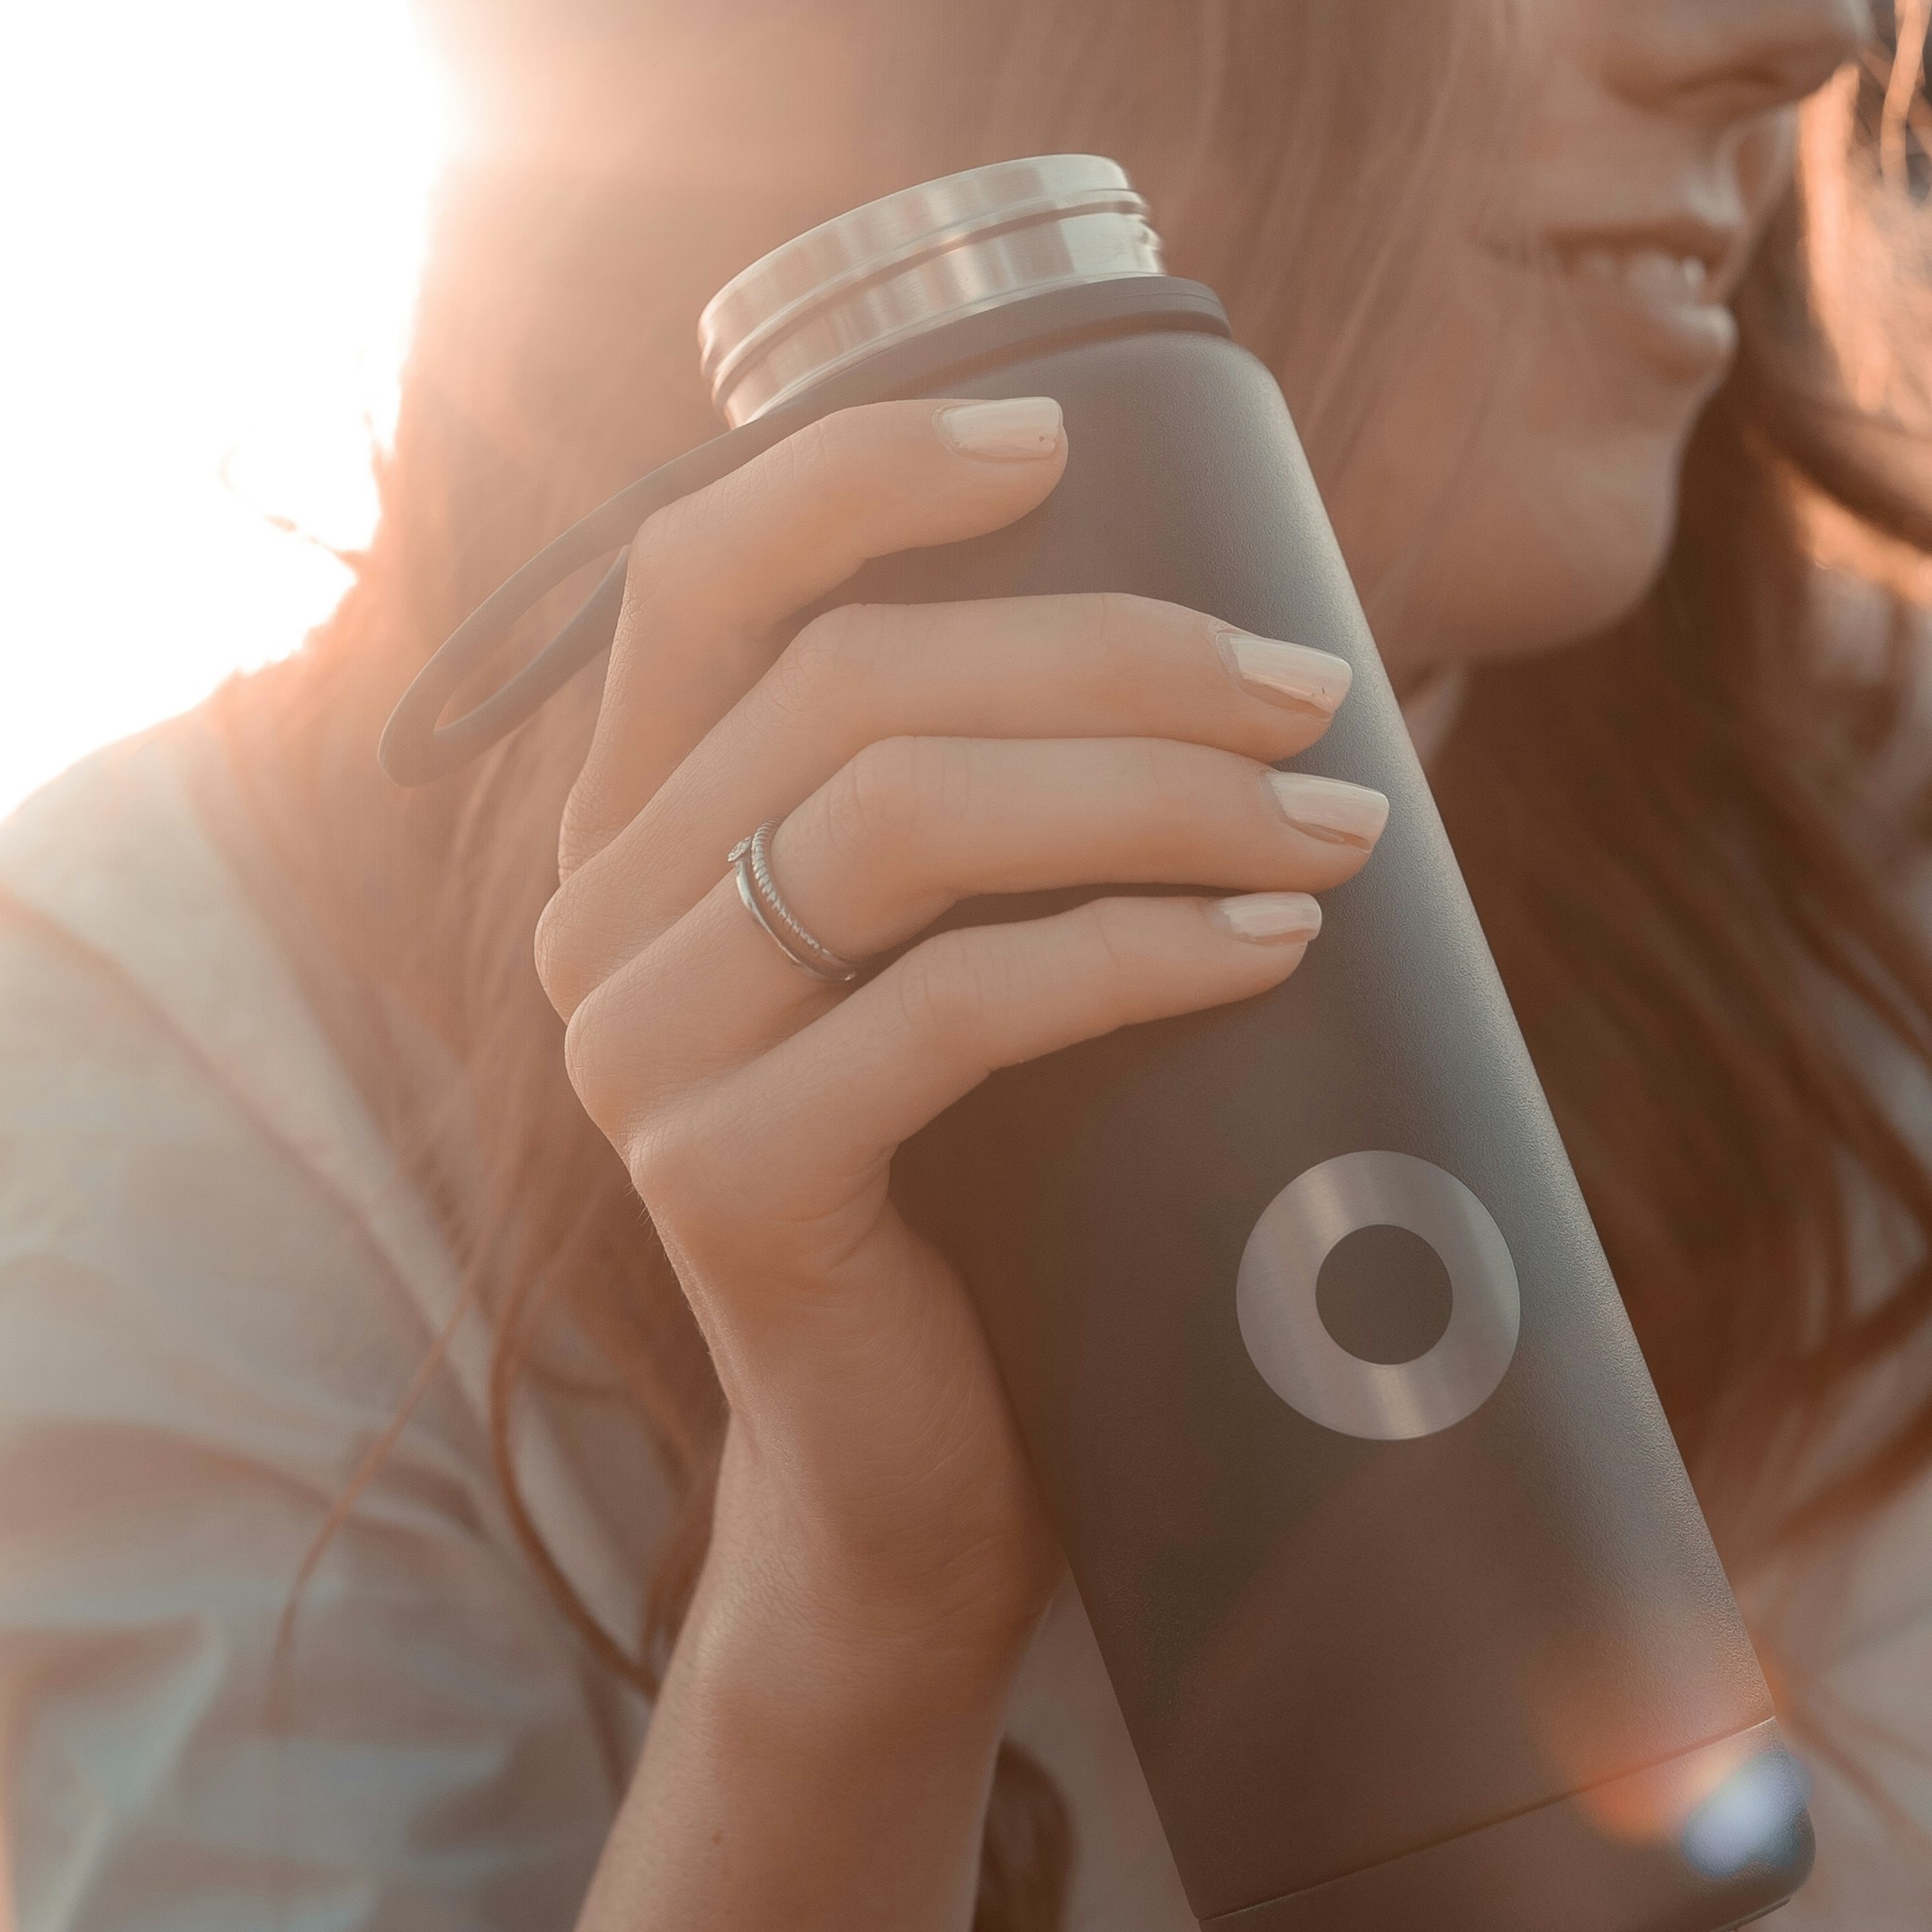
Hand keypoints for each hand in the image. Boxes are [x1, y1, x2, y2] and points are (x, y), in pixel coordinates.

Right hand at [535, 393, 1379, 1696]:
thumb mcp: (993, 956)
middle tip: (1317, 694)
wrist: (929, 1497)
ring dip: (1147, 792)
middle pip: (846, 685)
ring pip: (892, 822)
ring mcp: (635, 1054)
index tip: (1053, 434)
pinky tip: (1267, 942)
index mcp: (642, 828)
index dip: (861, 469)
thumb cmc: (1001, 1204)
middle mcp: (597, 920)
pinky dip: (1129, 953)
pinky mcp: (718, 1180)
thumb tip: (1279, 627)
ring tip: (1334, 819)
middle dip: (1113, 655)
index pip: (694, 572)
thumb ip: (1036, 804)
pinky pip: (942, 1008)